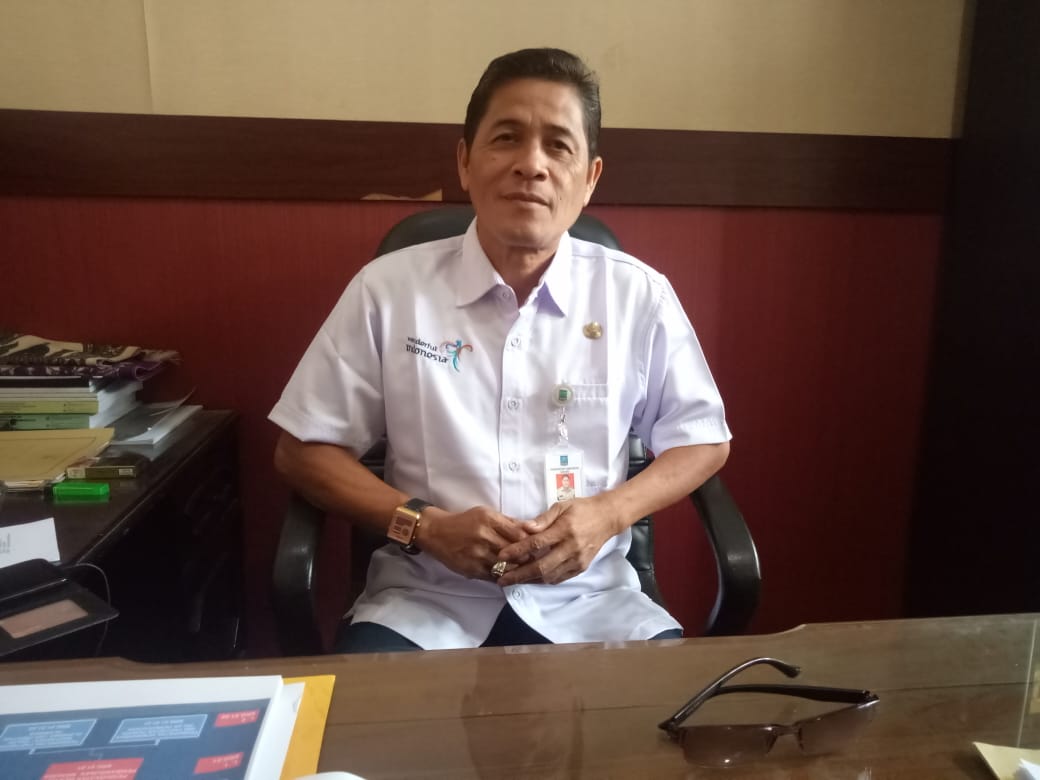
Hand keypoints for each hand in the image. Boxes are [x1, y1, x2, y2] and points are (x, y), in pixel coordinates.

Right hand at [419, 505, 530, 580]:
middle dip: (526, 557)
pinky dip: (503, 577)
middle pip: (514, 552)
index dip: (530, 542)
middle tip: (533, 561)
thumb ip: (508, 522)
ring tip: (523, 570)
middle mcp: (483, 536)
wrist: (436, 533)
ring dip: (516, 569)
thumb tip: (532, 528)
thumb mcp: (486, 514)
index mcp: (489, 520)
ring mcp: (477, 554)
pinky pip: (494, 576)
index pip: (519, 534)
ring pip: (506, 566)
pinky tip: (508, 575)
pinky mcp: (471, 569)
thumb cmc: (465, 522)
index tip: (536, 546)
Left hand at [494, 496, 622, 585]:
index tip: (501, 556)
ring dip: (529, 580)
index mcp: (564, 529)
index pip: (536, 543)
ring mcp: (577, 560)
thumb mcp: (561, 506)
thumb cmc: (582, 509)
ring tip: (512, 580)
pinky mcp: (581, 568)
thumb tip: (524, 528)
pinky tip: (531, 579)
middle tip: (501, 579)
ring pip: (549, 576)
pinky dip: (543, 580)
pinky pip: (559, 578)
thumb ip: (543, 519)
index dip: (517, 551)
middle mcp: (571, 547)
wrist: (607, 518)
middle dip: (519, 574)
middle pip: (541, 566)